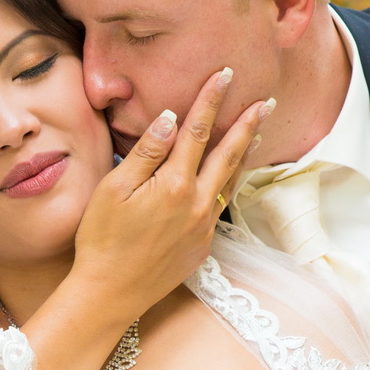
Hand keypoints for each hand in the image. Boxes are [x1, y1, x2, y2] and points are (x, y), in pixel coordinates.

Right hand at [73, 67, 271, 318]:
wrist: (109, 294)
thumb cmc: (102, 240)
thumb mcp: (114, 190)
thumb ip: (146, 154)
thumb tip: (171, 121)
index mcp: (174, 185)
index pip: (197, 131)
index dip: (211, 100)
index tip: (226, 75)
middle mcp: (198, 204)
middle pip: (228, 154)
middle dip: (247, 123)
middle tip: (267, 101)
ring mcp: (204, 228)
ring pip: (231, 181)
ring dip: (246, 153)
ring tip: (259, 131)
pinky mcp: (203, 246)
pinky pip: (222, 207)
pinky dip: (231, 184)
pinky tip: (230, 177)